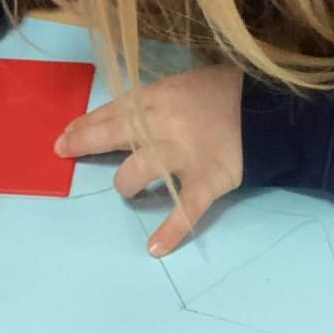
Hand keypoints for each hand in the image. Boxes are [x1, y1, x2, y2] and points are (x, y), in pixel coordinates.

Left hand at [56, 65, 243, 256]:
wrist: (267, 108)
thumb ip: (151, 102)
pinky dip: (171, 229)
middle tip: (66, 151)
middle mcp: (164, 124)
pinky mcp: (207, 180)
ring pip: (138, 171)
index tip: (66, 136)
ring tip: (128, 190)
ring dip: (126, 183)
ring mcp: (185, 154)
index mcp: (158, 98)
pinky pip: (186, 208)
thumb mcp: (181, 85)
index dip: (85, 125)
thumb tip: (117, 118)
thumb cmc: (222, 93)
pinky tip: (155, 248)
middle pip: (114, 135)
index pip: (112, 112)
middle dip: (85, 143)